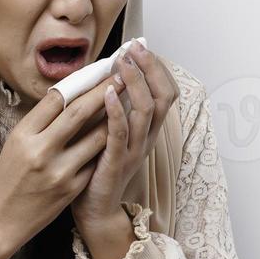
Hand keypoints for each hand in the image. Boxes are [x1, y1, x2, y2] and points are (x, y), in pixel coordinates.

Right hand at [0, 66, 122, 253]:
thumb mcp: (16, 143)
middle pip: (79, 112)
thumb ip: (41, 122)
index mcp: (23, 134)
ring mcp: (59, 171)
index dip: (82, 81)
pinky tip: (117, 133)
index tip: (99, 69)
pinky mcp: (72, 188)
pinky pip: (96, 160)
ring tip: (127, 100)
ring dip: (113, 117)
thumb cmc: (7, 178)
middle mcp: (41, 150)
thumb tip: (70, 95)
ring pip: (96, 136)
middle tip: (122, 74)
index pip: (57, 98)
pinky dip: (107, 145)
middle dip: (104, 91)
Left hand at [70, 39, 179, 232]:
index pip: (164, 93)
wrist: (95, 211)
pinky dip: (115, 110)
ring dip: (134, 83)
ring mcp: (133, 151)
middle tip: (135, 48)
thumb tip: (108, 77)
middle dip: (149, 69)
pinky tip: (107, 92)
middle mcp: (145, 139)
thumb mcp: (111, 135)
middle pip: (161, 97)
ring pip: (145, 111)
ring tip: (123, 62)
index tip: (140, 47)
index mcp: (147, 131)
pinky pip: (120, 133)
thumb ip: (115, 110)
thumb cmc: (98, 170)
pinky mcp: (115, 162)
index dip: (156, 68)